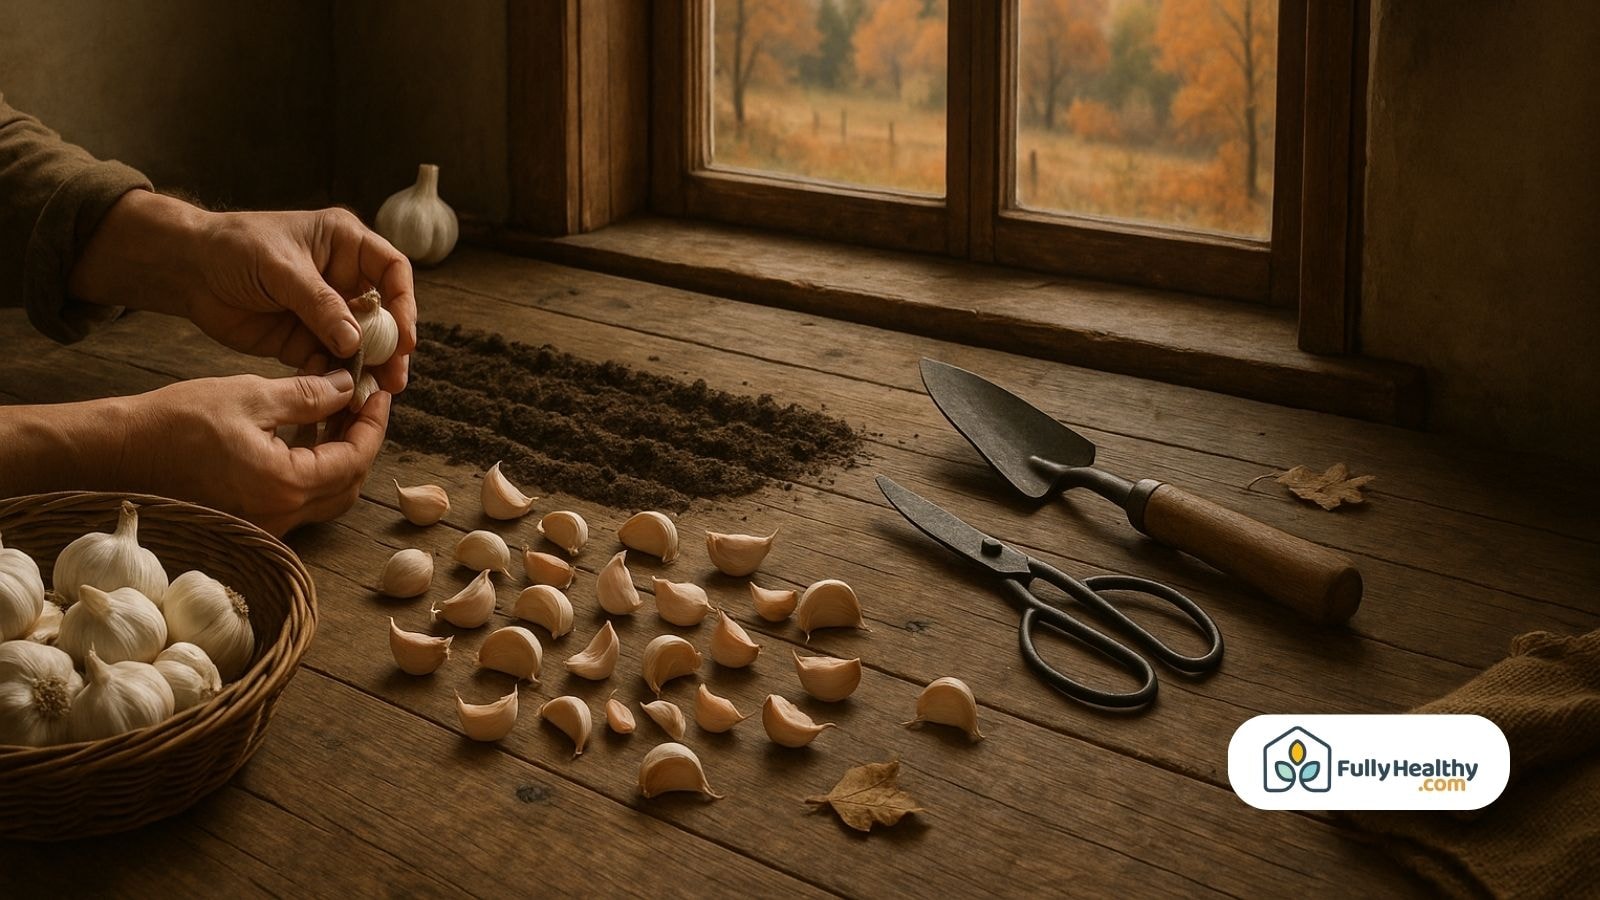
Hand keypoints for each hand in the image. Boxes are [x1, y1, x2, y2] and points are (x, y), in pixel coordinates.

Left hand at [69, 191, 416, 392]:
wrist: (186, 269)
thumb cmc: (233, 247)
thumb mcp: (280, 268)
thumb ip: (319, 304)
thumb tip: (355, 342)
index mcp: (345, 244)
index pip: (392, 271)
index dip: (404, 304)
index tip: (404, 337)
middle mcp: (342, 278)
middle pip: (382, 314)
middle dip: (391, 347)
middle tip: (395, 379)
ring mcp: (324, 311)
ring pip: (360, 343)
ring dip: (368, 368)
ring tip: (373, 393)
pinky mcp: (303, 338)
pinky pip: (329, 361)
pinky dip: (335, 378)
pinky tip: (337, 394)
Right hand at [121, 371, 389, 535]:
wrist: (117, 453)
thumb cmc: (175, 422)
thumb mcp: (249, 395)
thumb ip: (308, 395)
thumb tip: (348, 388)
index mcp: (287, 485)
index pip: (356, 458)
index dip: (374, 423)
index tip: (380, 393)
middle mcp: (282, 516)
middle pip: (348, 483)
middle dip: (361, 440)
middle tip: (362, 402)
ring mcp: (265, 525)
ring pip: (325, 495)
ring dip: (338, 455)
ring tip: (335, 410)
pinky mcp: (249, 522)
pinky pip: (297, 499)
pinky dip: (311, 468)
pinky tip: (304, 433)